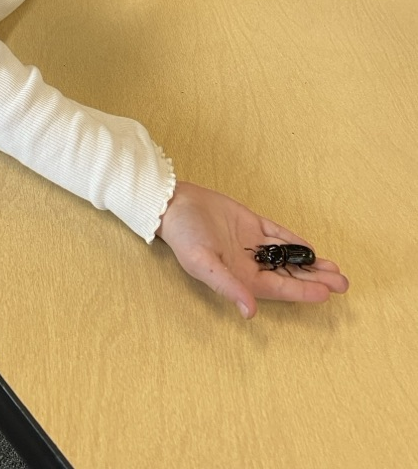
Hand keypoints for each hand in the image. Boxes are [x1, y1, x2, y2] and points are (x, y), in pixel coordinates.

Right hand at [158, 181, 348, 318]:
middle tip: (343, 282)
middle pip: (289, 274)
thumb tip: (250, 313)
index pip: (280, 288)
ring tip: (334, 269)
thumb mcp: (203, 263)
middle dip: (315, 279)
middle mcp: (249, 263)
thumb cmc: (185, 236)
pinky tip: (309, 248)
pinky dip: (294, 241)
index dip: (304, 291)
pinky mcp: (250, 223)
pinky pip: (277, 234)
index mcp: (240, 277)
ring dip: (309, 263)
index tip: (327, 293)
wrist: (173, 204)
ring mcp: (251, 243)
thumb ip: (228, 286)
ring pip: (287, 256)